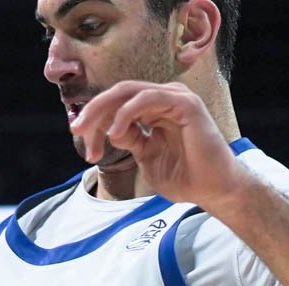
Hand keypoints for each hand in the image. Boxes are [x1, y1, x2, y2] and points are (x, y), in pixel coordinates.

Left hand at [70, 81, 251, 208]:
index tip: (84, 147)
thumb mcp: (146, 156)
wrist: (212, 190)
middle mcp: (164, 99)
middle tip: (76, 130)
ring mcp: (176, 98)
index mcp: (155, 110)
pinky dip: (126, 113)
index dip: (95, 122)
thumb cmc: (184, 177)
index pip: (117, 105)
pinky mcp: (186, 104)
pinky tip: (116, 133)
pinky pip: (147, 98)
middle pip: (118, 94)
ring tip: (94, 137)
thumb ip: (130, 139)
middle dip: (93, 111)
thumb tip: (110, 129)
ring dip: (104, 112)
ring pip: (128, 92)